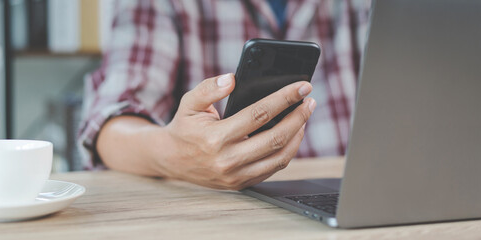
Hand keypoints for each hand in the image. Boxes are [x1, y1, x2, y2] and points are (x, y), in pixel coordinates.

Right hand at [154, 73, 315, 189]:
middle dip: (298, 117)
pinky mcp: (241, 184)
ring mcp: (236, 176)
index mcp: (215, 138)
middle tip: (309, 101)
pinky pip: (273, 168)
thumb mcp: (189, 102)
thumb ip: (209, 88)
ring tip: (304, 117)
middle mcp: (228, 160)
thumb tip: (233, 79)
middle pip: (276, 138)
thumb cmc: (184, 127)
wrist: (171, 159)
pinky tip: (292, 135)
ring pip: (280, 157)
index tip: (302, 87)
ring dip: (298, 135)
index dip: (284, 99)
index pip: (259, 114)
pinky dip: (287, 151)